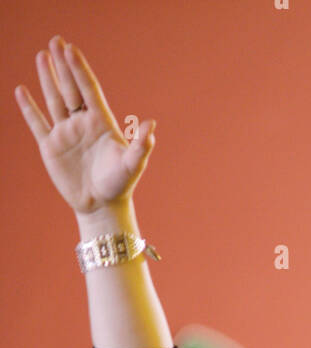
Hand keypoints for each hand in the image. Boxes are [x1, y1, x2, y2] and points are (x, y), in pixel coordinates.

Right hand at [15, 35, 155, 214]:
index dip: (80, 70)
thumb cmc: (120, 184)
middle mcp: (82, 123)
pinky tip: (22, 91)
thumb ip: (141, 146)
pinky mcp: (50, 147)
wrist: (102, 206)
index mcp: (100, 122)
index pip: (88, 89)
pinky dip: (29, 108)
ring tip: (41, 55)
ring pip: (54, 99)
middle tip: (55, 40)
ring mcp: (65, 133)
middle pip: (70, 88)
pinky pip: (37, 123)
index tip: (71, 50)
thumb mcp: (133, 165)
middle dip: (63, 65)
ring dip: (47, 78)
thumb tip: (151, 125)